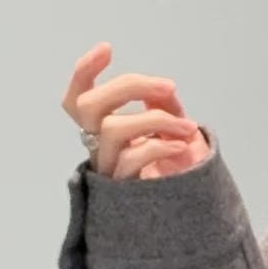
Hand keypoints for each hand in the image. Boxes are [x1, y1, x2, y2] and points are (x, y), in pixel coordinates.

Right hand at [62, 44, 210, 178]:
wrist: (190, 220)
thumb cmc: (178, 175)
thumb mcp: (174, 134)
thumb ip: (165, 109)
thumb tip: (163, 91)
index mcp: (103, 132)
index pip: (77, 100)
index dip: (84, 73)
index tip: (107, 48)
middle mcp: (98, 149)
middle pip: (88, 107)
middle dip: (129, 87)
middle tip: (168, 86)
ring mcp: (108, 170)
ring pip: (112, 130)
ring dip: (155, 119)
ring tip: (189, 127)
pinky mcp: (123, 190)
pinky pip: (132, 159)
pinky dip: (160, 145)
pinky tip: (181, 144)